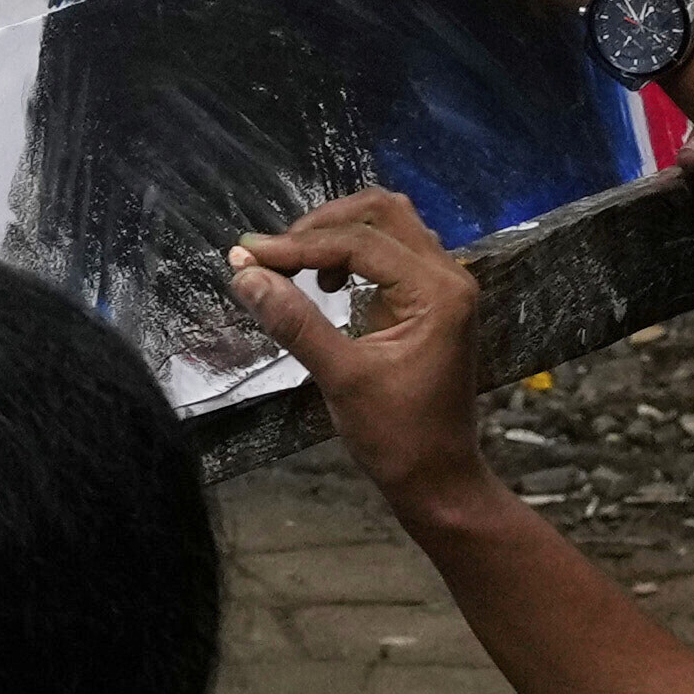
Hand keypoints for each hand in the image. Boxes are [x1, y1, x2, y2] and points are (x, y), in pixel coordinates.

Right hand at [227, 188, 505, 521]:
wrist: (439, 480)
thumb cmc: (398, 438)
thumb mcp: (341, 379)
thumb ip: (296, 323)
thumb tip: (245, 276)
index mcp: (437, 292)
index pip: (360, 242)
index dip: (299, 245)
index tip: (248, 257)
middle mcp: (448, 277)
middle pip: (382, 213)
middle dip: (321, 225)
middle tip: (273, 254)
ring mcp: (443, 287)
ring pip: (389, 227)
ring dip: (337, 235)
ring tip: (294, 265)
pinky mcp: (431, 301)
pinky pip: (391, 254)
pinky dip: (353, 255)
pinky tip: (326, 284)